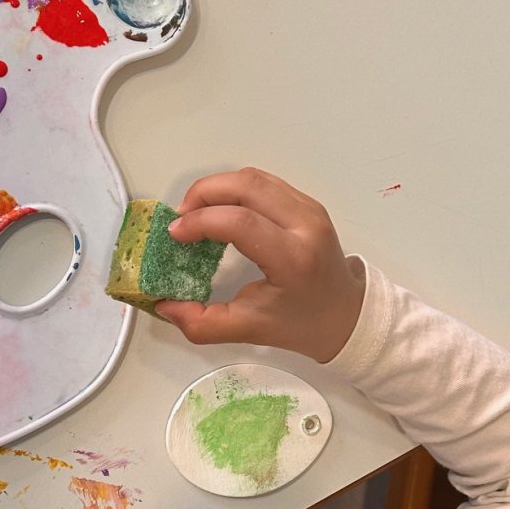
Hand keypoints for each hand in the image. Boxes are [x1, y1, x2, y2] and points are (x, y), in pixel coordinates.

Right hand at [156, 168, 365, 362]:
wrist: (346, 314)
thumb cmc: (300, 324)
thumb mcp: (248, 331)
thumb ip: (201, 323)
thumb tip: (162, 305)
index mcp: (294, 259)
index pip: (241, 222)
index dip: (201, 222)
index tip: (176, 235)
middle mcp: (305, 225)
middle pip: (246, 185)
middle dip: (203, 193)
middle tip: (180, 218)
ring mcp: (309, 208)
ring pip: (253, 177)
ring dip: (217, 188)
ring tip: (196, 213)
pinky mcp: (307, 202)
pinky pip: (264, 182)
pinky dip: (234, 189)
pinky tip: (220, 211)